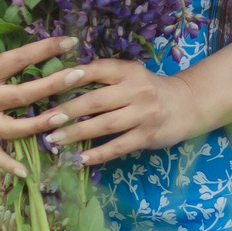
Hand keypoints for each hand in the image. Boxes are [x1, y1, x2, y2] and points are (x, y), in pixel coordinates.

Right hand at [0, 35, 88, 179]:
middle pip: (24, 94)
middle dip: (55, 84)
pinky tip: (27, 173)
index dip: (45, 49)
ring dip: (40, 125)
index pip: (20, 59)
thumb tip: (28, 26)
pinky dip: (8, 164)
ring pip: (14, 128)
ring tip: (65, 118)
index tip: (69, 42)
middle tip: (81, 74)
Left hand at [36, 61, 205, 166]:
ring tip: (54, 140)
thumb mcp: (130, 75)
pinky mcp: (148, 135)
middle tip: (44, 120)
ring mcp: (143, 114)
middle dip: (67, 111)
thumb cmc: (149, 89)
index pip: (96, 70)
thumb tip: (62, 81)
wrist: (187, 104)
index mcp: (128, 71)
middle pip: (96, 100)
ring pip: (104, 125)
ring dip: (77, 134)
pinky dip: (99, 154)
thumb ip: (103, 77)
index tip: (47, 85)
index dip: (71, 77)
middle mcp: (136, 90)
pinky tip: (80, 160)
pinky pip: (119, 146)